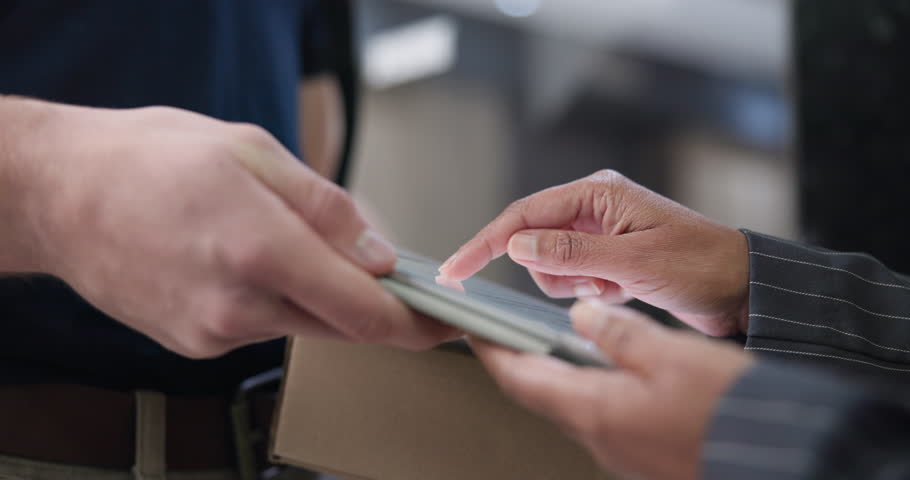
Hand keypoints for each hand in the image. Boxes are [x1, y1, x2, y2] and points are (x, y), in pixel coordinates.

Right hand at [23, 102, 454, 356]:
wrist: (58, 193)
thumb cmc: (148, 159)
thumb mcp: (252, 151)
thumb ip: (326, 208)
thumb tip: (379, 254)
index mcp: (262, 248)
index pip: (367, 311)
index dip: (418, 322)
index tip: (449, 321)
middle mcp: (239, 304)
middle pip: (342, 325)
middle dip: (372, 302)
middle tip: (380, 270)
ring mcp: (212, 333)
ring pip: (301, 324)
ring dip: (315, 294)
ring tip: (278, 241)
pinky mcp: (194, 345)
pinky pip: (260, 327)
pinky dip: (273, 300)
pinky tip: (241, 261)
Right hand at [440, 170, 749, 335]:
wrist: (743, 289)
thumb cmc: (701, 264)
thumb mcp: (633, 261)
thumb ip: (571, 253)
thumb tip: (518, 244)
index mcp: (597, 194)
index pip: (524, 215)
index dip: (486, 242)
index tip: (456, 268)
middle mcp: (594, 210)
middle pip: (533, 241)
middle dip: (551, 272)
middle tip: (593, 283)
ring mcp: (600, 235)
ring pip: (550, 266)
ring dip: (573, 285)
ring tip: (615, 286)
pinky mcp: (607, 258)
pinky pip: (573, 279)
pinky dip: (589, 292)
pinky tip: (622, 290)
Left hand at [472, 301, 753, 479]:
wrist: (782, 458)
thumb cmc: (729, 413)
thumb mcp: (670, 356)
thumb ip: (618, 333)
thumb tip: (581, 314)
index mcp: (596, 411)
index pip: (521, 379)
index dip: (493, 352)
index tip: (474, 330)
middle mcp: (601, 437)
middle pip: (542, 394)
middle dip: (520, 361)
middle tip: (506, 333)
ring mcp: (622, 451)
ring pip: (573, 404)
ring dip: (556, 374)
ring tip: (549, 342)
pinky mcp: (645, 452)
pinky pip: (604, 415)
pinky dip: (590, 387)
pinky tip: (606, 369)